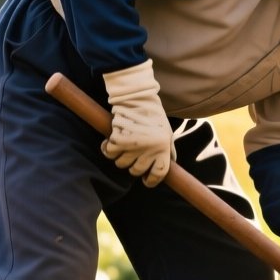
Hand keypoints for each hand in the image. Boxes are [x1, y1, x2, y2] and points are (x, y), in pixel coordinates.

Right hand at [100, 60, 174, 186]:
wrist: (137, 98)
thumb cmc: (153, 116)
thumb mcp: (167, 133)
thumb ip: (169, 149)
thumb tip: (172, 163)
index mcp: (163, 148)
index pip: (159, 174)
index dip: (152, 181)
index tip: (146, 181)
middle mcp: (150, 149)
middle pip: (136, 171)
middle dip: (132, 166)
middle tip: (131, 155)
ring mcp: (134, 146)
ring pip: (121, 164)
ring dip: (119, 157)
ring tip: (122, 145)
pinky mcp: (118, 140)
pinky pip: (110, 153)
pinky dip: (107, 149)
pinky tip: (110, 142)